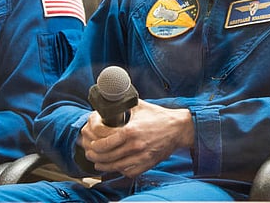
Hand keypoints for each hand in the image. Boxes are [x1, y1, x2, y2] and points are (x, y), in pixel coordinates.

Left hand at [77, 98, 192, 177]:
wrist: (178, 128)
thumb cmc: (159, 116)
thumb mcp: (139, 106)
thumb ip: (123, 104)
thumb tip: (110, 99)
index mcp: (131, 131)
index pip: (105, 143)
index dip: (95, 146)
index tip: (92, 144)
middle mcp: (135, 145)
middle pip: (108, 156)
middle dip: (96, 156)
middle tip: (90, 154)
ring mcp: (141, 156)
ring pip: (116, 166)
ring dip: (104, 166)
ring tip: (98, 163)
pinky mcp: (147, 163)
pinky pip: (129, 171)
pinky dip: (120, 170)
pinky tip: (115, 166)